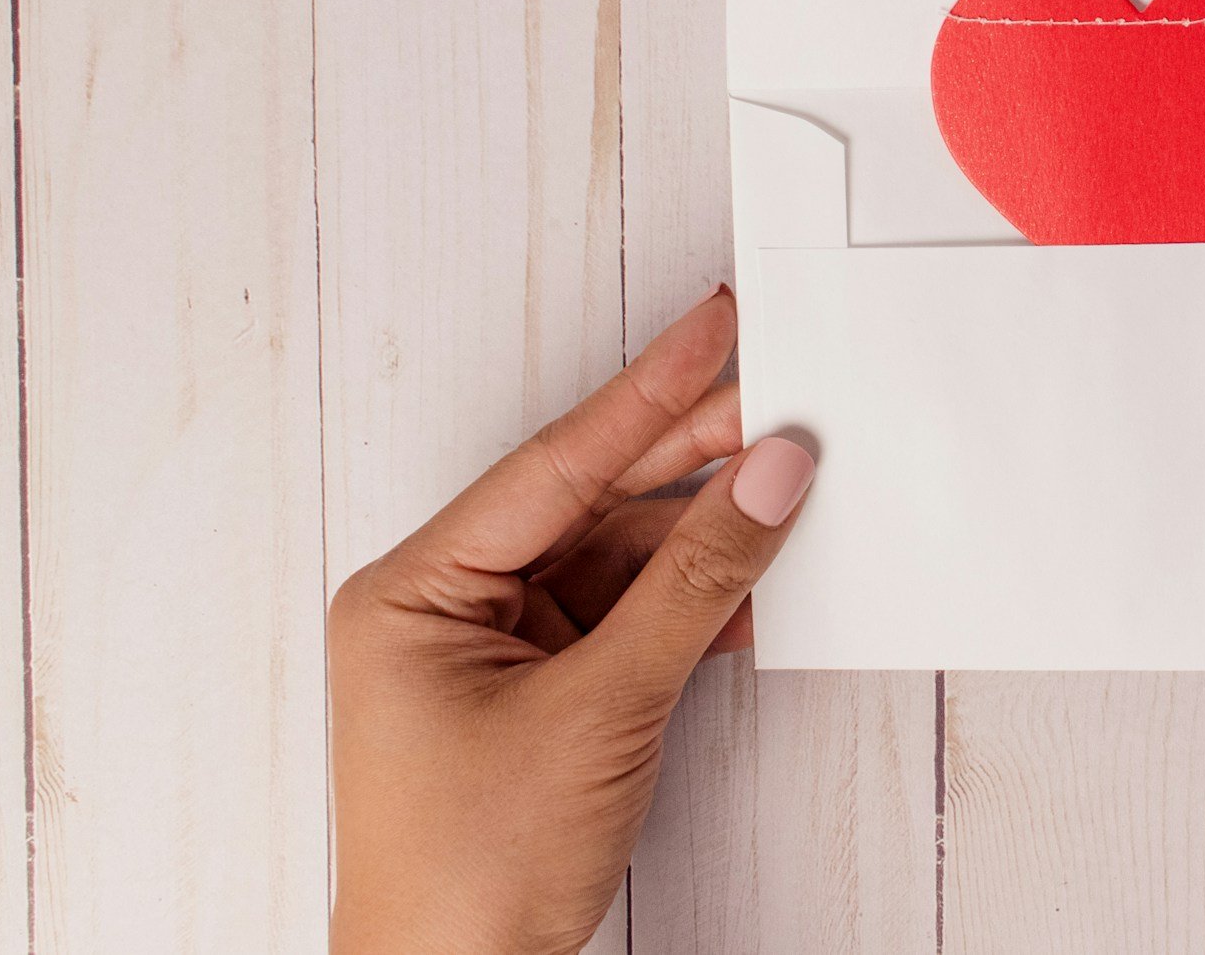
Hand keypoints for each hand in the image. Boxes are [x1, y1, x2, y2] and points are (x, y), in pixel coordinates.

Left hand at [327, 289, 814, 954]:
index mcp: (415, 591)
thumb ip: (694, 584)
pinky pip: (632, 616)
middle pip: (591, 500)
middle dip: (689, 453)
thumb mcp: (600, 709)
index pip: (554, 466)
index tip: (716, 326)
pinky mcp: (547, 692)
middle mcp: (449, 607)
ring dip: (707, 531)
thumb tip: (766, 480)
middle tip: (779, 389)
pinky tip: (758, 568)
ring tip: (789, 478)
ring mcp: (498, 651)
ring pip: (623, 557)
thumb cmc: (467, 877)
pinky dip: (697, 600)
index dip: (648, 393)